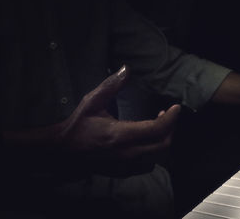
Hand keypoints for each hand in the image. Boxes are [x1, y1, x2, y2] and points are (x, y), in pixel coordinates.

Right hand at [58, 65, 180, 175]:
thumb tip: (127, 69)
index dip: (171, 118)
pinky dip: (153, 153)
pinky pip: (147, 165)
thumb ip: (111, 86)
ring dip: (162, 141)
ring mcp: (126, 165)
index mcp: (121, 135)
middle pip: (163, 144)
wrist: (63, 152)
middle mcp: (127, 153)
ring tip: (157, 126)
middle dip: (170, 128)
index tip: (176, 107)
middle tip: (166, 115)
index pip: (157, 129)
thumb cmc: (78, 125)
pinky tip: (146, 141)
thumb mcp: (92, 102)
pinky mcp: (123, 172)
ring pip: (157, 157)